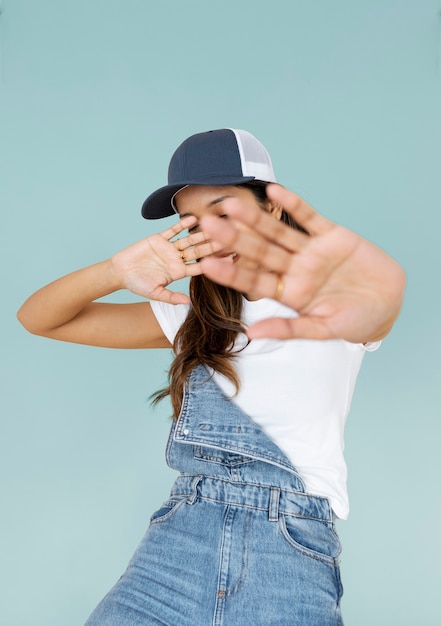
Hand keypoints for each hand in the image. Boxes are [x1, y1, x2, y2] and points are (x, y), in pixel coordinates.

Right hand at [112, 216, 221, 304]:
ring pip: (188, 239)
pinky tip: (193, 218)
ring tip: (216, 225)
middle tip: (231, 239)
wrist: (120, 272)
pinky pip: (172, 230)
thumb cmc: (137, 284)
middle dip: (213, 246)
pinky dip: (181, 224)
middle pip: (198, 251)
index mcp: (178, 272)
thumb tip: (187, 302)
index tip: (230, 259)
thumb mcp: (154, 293)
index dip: (215, 263)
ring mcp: (169, 248)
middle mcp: (177, 259)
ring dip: (201, 233)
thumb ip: (170, 297)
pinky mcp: (158, 239)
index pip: (200, 266)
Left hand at [200, 184, 405, 342]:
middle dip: (235, 240)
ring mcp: (310, 251)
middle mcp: (294, 269)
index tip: (206, 265)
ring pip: (278, 232)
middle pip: (260, 252)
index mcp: (289, 293)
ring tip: (232, 204)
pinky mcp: (331, 235)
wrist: (389, 303)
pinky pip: (309, 217)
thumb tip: (252, 335)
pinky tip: (273, 190)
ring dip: (256, 218)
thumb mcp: (323, 329)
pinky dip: (293, 204)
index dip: (231, 272)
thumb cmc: (355, 322)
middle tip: (209, 226)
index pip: (253, 281)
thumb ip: (289, 328)